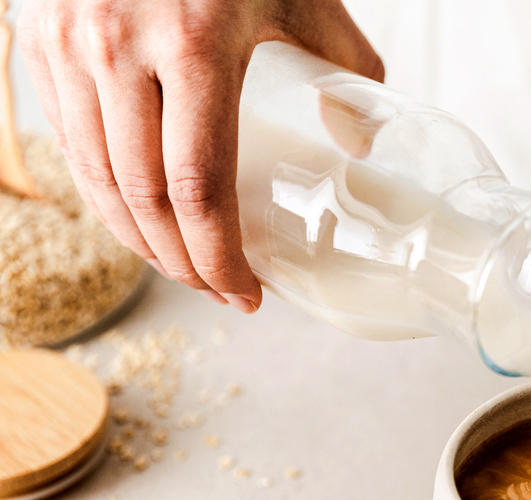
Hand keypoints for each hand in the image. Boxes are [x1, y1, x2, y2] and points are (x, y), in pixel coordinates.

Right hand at [17, 0, 383, 311]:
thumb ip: (344, 64)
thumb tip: (360, 140)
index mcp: (193, 43)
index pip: (199, 185)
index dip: (219, 256)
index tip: (247, 293)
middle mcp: (117, 48)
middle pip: (143, 197)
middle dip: (183, 263)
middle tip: (219, 291)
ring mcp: (66, 45)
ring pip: (94, 179)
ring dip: (138, 240)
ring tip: (181, 267)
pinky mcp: (35, 41)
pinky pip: (64, 143)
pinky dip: (101, 194)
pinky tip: (134, 218)